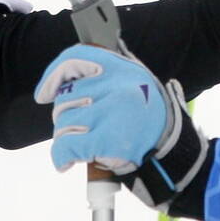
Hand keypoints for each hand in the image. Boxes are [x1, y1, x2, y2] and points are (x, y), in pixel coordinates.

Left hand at [34, 44, 208, 207]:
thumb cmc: (151, 124)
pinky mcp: (106, 139)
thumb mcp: (139, 85)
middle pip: (65, 97)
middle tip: (84, 131)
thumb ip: (110, 75)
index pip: (75, 58)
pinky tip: (66, 162)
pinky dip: (61, 157)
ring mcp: (111, 111)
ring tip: (89, 146)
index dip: (53, 76)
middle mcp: (117, 84)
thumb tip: (68, 72)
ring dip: (68, 139)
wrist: (175, 157)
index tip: (44, 93)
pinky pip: (65, 146)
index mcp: (123, 68)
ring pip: (63, 124)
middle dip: (66, 118)